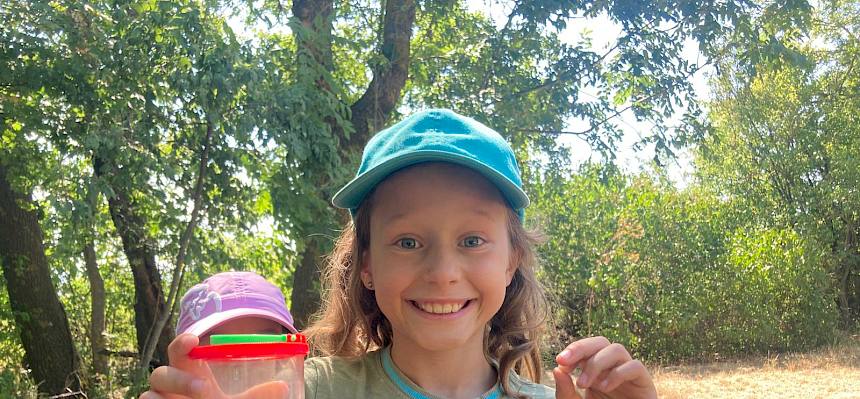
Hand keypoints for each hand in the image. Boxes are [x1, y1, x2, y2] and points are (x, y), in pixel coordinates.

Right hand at [139, 333, 289, 398]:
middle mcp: (168, 387)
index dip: (182, 343)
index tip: (195, 341)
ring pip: (148, 395)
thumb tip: (283, 387)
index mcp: (188, 373)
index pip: (179, 350)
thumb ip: (256, 396)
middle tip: (203, 389)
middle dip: (179, 380)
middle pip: (160, 374)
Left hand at [552, 336, 655, 398]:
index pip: (586, 349)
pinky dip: (618, 373)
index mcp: (596, 371)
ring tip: (584, 383)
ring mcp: (628, 374)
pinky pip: (635, 366)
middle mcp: (613, 368)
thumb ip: (566, 391)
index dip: (573, 350)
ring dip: (597, 362)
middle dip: (581, 348)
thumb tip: (557, 369)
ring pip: (617, 349)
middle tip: (565, 362)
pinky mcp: (644, 383)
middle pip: (601, 342)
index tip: (560, 362)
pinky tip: (604, 387)